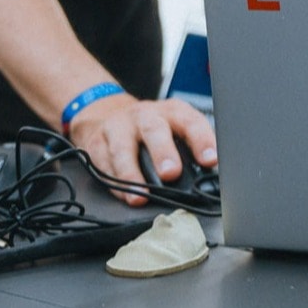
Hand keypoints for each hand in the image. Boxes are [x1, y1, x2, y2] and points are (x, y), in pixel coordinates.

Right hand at [68, 91, 216, 204]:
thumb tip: (208, 178)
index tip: (210, 160)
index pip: (190, 122)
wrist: (108, 112)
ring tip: (140, 196)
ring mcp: (119, 127)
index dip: (202, 140)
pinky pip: (103, 163)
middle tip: (171, 174)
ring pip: (123, 148)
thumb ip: (189, 149)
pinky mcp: (97, 142)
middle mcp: (145, 115)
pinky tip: (124, 196)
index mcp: (172, 111)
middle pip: (154, 130)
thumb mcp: (174, 128)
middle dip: (163, 152)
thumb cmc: (151, 127)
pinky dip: (115, 184)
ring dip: (132, 174)